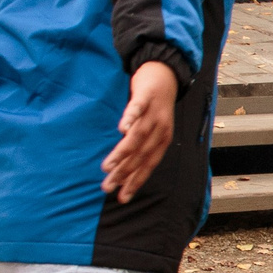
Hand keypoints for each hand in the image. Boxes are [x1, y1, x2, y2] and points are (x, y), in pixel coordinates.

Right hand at [101, 61, 180, 201]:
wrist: (166, 74)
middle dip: (124, 174)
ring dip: (122, 154)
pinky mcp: (146, 96)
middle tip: (107, 187)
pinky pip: (137, 109)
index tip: (122, 198)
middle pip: (141, 156)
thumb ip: (140, 145)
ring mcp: (154, 113)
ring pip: (137, 137)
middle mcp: (161, 129)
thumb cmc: (154, 106)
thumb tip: (124, 167)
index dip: (135, 182)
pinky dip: (130, 119)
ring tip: (107, 167)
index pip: (148, 166)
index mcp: (162, 140)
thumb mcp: (152, 128)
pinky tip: (121, 128)